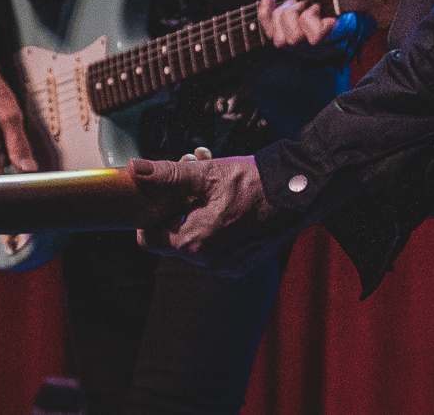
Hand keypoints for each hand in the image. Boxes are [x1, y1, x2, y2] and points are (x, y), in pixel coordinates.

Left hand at [133, 155, 298, 274]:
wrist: (299, 193)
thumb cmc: (254, 183)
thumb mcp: (206, 173)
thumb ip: (167, 175)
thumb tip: (134, 170)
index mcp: (194, 244)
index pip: (148, 240)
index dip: (148, 213)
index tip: (159, 192)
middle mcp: (208, 261)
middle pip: (173, 234)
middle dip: (177, 201)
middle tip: (191, 169)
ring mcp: (226, 264)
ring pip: (195, 237)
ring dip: (196, 208)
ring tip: (211, 176)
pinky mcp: (242, 261)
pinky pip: (215, 244)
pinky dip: (215, 222)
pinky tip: (226, 197)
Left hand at [259, 0, 360, 60]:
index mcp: (338, 31)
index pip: (318, 36)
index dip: (310, 18)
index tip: (317, 4)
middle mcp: (321, 46)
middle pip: (294, 39)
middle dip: (293, 12)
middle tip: (304, 1)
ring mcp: (305, 48)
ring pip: (280, 41)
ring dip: (281, 16)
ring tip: (294, 4)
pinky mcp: (291, 43)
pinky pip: (269, 34)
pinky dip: (265, 13)